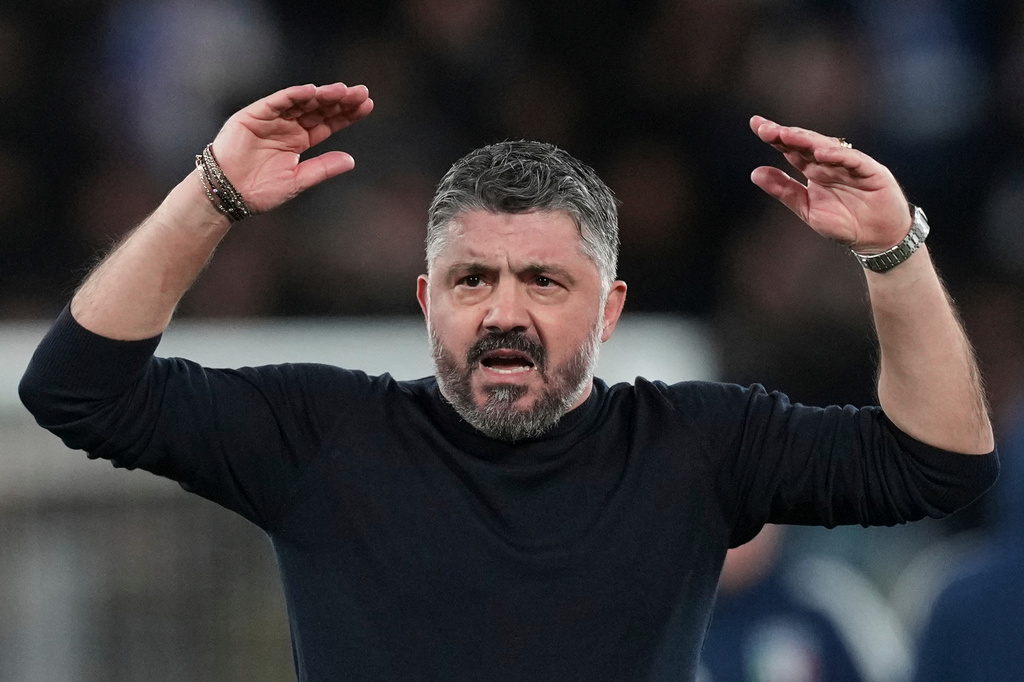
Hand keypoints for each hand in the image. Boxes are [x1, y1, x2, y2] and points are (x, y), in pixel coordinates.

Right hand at [208, 83, 373, 213]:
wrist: (228, 195)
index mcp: (299, 140)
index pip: (328, 123)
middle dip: (340, 100)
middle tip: (361, 93)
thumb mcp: (298, 180)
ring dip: (322, 95)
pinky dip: (294, 95)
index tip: (367, 106)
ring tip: (343, 91)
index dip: (347, 114)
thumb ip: (323, 168)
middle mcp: (288, 126)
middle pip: (319, 109)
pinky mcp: (253, 115)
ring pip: (301, 102)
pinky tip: (312, 91)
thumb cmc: (259, 190)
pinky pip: (277, 101)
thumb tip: (351, 160)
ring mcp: (272, 119)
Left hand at [749, 116, 910, 253]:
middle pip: (805, 143)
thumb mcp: (806, 209)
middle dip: (786, 135)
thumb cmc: (844, 222)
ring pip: (827, 147)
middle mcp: (830, 163)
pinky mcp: (871, 171)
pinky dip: (838, 155)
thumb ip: (784, 190)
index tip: (755, 124)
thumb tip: (755, 173)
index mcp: (813, 170)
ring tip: (786, 135)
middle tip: (765, 128)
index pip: (791, 149)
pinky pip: (853, 160)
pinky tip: (821, 153)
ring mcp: (850, 165)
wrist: (876, 238)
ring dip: (806, 140)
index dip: (775, 136)